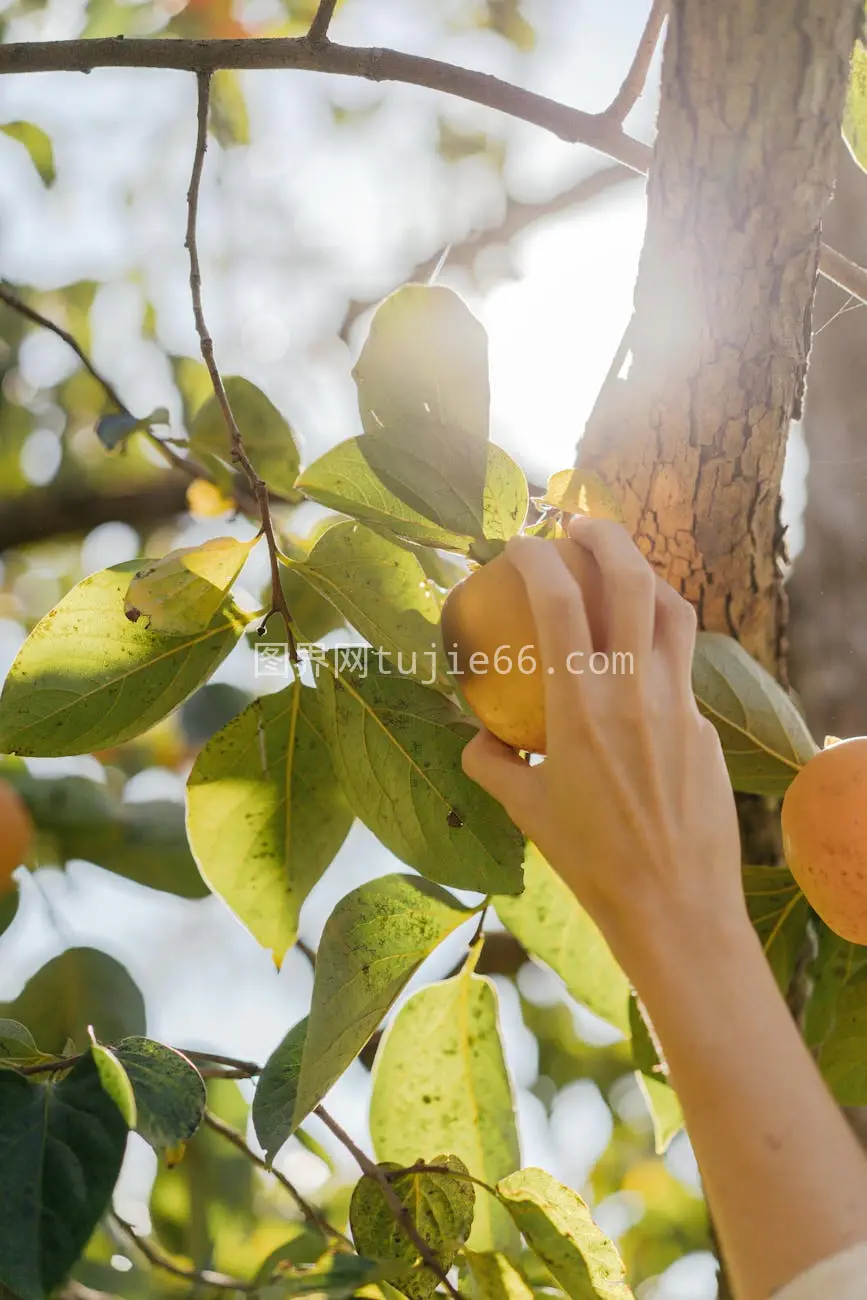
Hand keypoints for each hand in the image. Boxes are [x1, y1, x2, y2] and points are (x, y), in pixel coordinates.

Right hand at [462, 516, 744, 980]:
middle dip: (602, 536)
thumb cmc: (590, 861)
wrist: (673, 904)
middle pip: (630, 578)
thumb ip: (490, 762)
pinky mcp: (704, 724)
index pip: (558, 600)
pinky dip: (661, 636)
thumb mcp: (525, 808)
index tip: (516, 544)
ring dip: (645, 573)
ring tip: (620, 569)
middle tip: (577, 527)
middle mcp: (634, 689)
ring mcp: (678, 702)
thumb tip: (478, 738)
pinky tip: (641, 655)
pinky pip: (683, 661)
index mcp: (581, 704)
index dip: (535, 556)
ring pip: (673, 608)